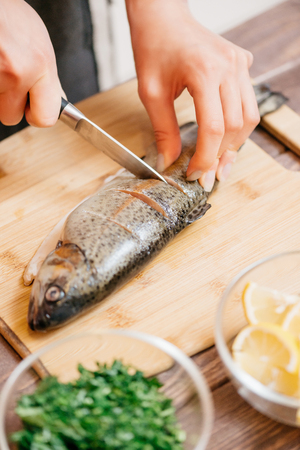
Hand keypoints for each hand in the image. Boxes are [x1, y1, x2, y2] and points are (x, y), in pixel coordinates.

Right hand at [0, 0, 62, 127]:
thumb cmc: (10, 16)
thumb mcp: (40, 46)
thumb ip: (48, 78)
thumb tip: (57, 103)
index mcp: (40, 65)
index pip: (45, 118)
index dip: (37, 116)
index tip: (33, 109)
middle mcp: (17, 72)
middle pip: (11, 117)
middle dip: (9, 103)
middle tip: (8, 79)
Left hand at [125, 0, 259, 190]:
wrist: (163, 18)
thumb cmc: (153, 48)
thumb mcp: (150, 93)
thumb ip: (163, 130)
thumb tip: (169, 161)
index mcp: (204, 72)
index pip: (214, 128)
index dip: (205, 157)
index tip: (194, 174)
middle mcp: (229, 67)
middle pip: (236, 126)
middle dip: (221, 156)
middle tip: (206, 175)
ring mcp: (239, 64)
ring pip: (249, 117)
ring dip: (234, 143)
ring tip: (218, 161)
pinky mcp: (242, 64)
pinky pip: (248, 103)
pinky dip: (238, 125)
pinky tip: (224, 137)